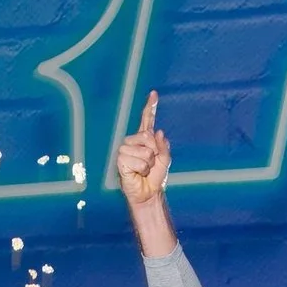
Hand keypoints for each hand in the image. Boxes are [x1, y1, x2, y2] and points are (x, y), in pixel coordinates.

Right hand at [114, 92, 170, 207]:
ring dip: (148, 163)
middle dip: (154, 152)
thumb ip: (163, 146)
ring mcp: (125, 150)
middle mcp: (133, 141)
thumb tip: (158, 132)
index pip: (147, 119)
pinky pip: (138, 161)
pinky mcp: (120, 160)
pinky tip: (138, 173)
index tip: (154, 93)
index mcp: (145, 139)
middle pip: (146, 136)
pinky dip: (142, 169)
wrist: (148, 193)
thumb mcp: (165, 160)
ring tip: (144, 170)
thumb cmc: (155, 177)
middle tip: (150, 163)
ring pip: (144, 150)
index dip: (150, 106)